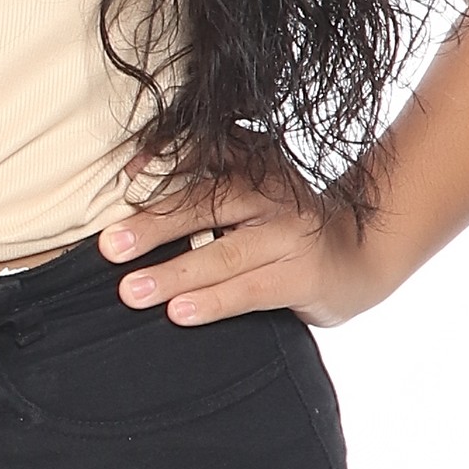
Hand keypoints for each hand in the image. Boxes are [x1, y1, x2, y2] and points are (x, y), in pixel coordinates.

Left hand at [96, 165, 399, 327]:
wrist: (360, 255)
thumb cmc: (284, 223)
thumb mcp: (252, 187)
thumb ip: (204, 177)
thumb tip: (130, 176)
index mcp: (254, 162)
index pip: (202, 155)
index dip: (162, 163)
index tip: (122, 178)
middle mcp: (272, 193)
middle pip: (206, 204)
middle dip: (154, 225)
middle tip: (109, 246)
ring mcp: (289, 234)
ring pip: (224, 254)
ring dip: (174, 273)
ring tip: (131, 291)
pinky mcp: (303, 276)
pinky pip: (250, 291)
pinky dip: (213, 302)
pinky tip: (179, 313)